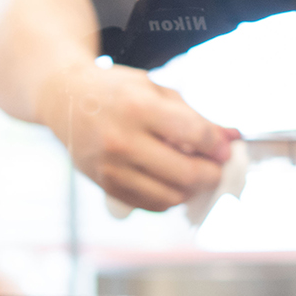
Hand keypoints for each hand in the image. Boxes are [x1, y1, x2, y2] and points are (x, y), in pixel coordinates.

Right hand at [37, 63, 234, 212]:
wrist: (64, 99)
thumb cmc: (115, 90)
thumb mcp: (155, 90)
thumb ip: (195, 115)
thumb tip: (232, 138)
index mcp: (138, 108)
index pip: (195, 135)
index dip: (218, 145)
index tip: (225, 148)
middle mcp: (122, 141)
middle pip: (186, 173)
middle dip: (211, 174)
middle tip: (216, 167)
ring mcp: (111, 168)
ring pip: (170, 196)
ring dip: (192, 189)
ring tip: (195, 175)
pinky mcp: (104, 185)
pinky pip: (149, 205)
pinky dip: (169, 198)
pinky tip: (172, 183)